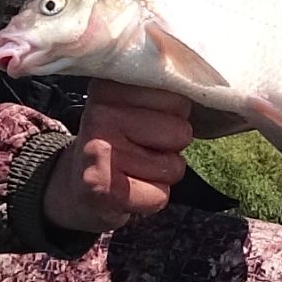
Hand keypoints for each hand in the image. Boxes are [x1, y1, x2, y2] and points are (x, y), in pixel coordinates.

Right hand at [42, 80, 193, 234]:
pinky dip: (151, 199)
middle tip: (140, 148)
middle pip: (181, 132)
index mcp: (113, 84)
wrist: (78, 185)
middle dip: (171, 146)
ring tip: (134, 167)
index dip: (174, 116)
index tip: (146, 121)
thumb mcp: (133, 104)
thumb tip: (203, 82)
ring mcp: (99, 149)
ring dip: (162, 173)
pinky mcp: (101, 186)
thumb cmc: (119, 141)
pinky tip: (128, 190)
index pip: (179, 97)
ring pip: (174, 166)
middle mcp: (102, 111)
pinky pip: (159, 196)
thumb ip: (164, 90)